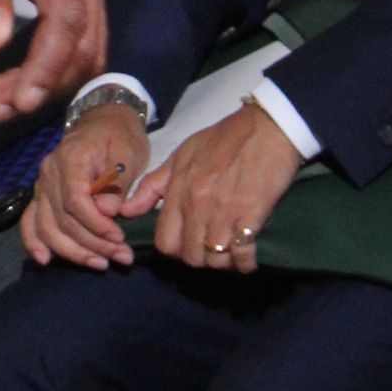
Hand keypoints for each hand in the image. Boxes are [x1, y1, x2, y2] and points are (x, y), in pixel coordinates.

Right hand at [23, 102, 147, 268]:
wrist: (104, 119)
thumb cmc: (119, 136)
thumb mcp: (127, 151)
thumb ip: (118, 181)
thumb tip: (108, 211)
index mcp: (70, 158)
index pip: (75, 200)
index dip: (96, 225)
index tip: (119, 238)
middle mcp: (48, 173)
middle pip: (62, 218)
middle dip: (92, 244)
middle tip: (122, 257)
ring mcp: (41, 185)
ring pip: (46, 226)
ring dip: (72, 251)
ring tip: (101, 264)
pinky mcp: (41, 195)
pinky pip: (30, 221)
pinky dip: (34, 243)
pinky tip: (45, 260)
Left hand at [133, 99, 302, 275]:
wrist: (265, 128)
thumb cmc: (222, 140)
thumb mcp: (181, 156)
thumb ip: (153, 185)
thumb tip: (127, 211)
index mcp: (178, 190)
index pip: (165, 242)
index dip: (175, 248)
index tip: (187, 243)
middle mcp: (197, 205)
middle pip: (191, 256)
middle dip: (200, 258)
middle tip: (210, 248)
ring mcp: (224, 213)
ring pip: (216, 260)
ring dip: (223, 262)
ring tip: (229, 250)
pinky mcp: (252, 216)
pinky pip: (243, 255)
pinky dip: (245, 262)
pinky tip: (247, 255)